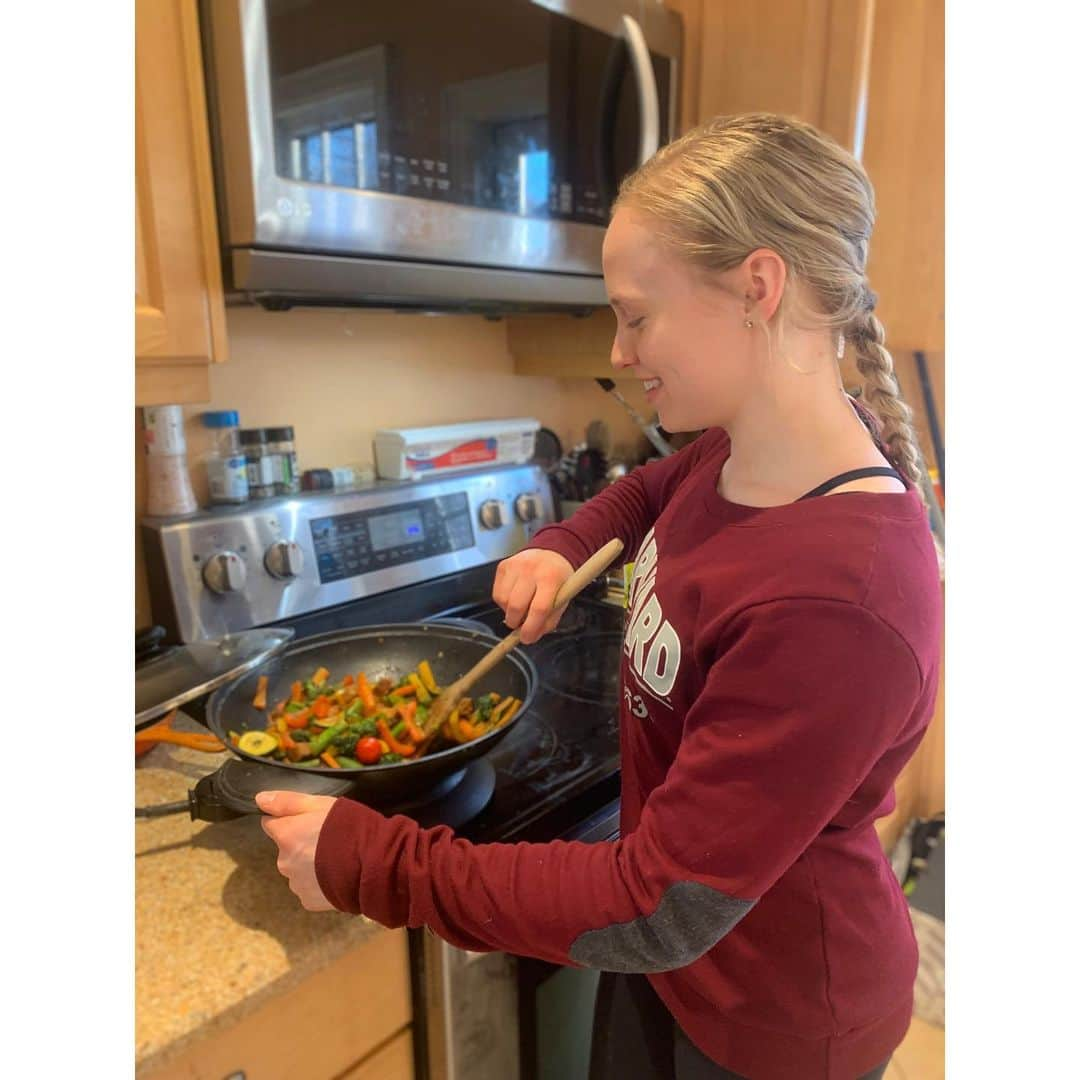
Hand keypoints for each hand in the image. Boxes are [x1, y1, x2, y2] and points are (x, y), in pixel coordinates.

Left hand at [256, 790, 338, 910]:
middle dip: (302, 844)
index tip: (310, 822)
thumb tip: (259, 800)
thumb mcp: (320, 804)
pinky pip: (310, 888)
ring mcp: (296, 884)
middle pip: (287, 849)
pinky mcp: (309, 902)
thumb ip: (287, 802)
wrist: (373, 864)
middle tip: (330, 840)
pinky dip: (319, 883)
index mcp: (285, 835)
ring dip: (310, 865)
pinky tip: (337, 876)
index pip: (272, 825)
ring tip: (337, 859)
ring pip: (298, 870)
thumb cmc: (348, 827)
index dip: (291, 821)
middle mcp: (284, 862)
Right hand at [492, 548, 574, 643]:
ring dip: (510, 612)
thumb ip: (550, 620)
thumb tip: (531, 636)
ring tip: (521, 608)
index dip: (531, 628)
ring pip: (503, 601)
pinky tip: (514, 598)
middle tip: (522, 625)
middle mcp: (531, 569)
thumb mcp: (564, 598)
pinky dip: (504, 603)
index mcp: (551, 578)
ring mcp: (515, 566)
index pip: (539, 608)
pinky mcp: (503, 566)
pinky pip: (497, 594)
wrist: (551, 552)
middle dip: (517, 623)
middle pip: (517, 606)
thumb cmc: (558, 578)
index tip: (527, 638)